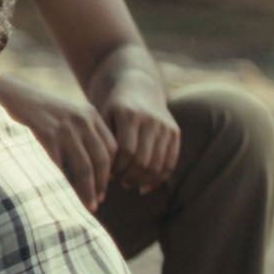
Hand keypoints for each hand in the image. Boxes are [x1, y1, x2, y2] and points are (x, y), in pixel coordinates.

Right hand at [0, 74, 115, 209]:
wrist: (14, 94)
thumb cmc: (39, 109)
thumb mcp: (66, 114)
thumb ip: (81, 131)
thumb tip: (90, 164)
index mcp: (91, 115)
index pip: (112, 147)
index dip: (112, 168)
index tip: (107, 184)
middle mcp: (83, 121)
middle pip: (102, 158)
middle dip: (103, 183)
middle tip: (100, 199)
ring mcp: (66, 128)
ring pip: (85, 166)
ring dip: (89, 189)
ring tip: (90, 204)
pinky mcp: (48, 135)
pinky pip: (62, 166)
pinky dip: (67, 184)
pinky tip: (66, 195)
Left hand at [99, 78, 179, 193]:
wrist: (138, 87)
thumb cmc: (112, 109)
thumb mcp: (102, 118)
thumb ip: (102, 142)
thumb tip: (99, 175)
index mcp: (130, 115)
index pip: (126, 151)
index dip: (117, 168)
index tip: (106, 174)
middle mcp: (151, 120)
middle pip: (143, 160)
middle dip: (129, 176)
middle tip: (118, 181)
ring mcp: (165, 126)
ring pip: (157, 164)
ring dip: (142, 180)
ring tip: (128, 183)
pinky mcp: (175, 132)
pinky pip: (170, 162)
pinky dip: (158, 179)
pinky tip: (145, 187)